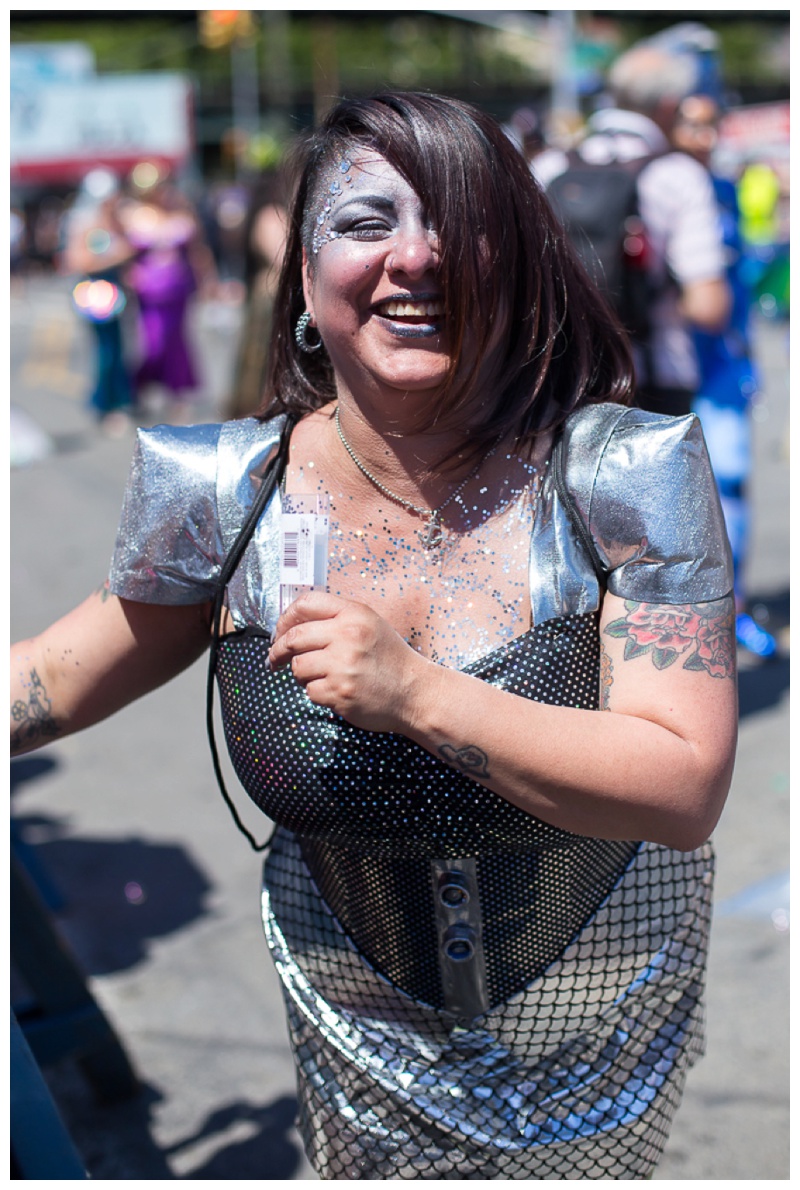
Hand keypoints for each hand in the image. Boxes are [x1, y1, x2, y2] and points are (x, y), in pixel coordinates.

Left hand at [268, 591, 430, 733]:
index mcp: (354, 614)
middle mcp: (348, 636)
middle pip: (294, 637)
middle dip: (279, 650)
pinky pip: (309, 691)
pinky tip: (334, 691)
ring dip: (302, 675)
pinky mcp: (340, 692)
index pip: (306, 604)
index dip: (286, 618)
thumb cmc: (389, 659)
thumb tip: (292, 625)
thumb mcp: (370, 625)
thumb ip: (337, 619)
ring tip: (320, 677)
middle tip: (275, 659)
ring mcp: (343, 665)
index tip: (279, 632)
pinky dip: (316, 693)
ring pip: (298, 667)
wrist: (415, 693)